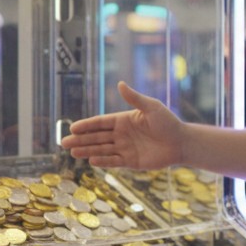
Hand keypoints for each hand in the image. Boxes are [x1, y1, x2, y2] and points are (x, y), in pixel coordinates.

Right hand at [61, 81, 183, 168]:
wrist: (181, 142)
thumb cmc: (168, 122)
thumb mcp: (151, 107)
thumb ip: (134, 98)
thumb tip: (120, 84)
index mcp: (124, 120)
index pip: (100, 123)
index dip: (86, 125)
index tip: (73, 127)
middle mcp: (122, 135)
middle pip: (97, 137)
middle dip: (81, 139)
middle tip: (64, 142)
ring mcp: (126, 148)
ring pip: (102, 149)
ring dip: (87, 150)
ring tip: (73, 152)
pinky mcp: (132, 161)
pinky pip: (114, 161)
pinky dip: (103, 161)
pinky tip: (91, 160)